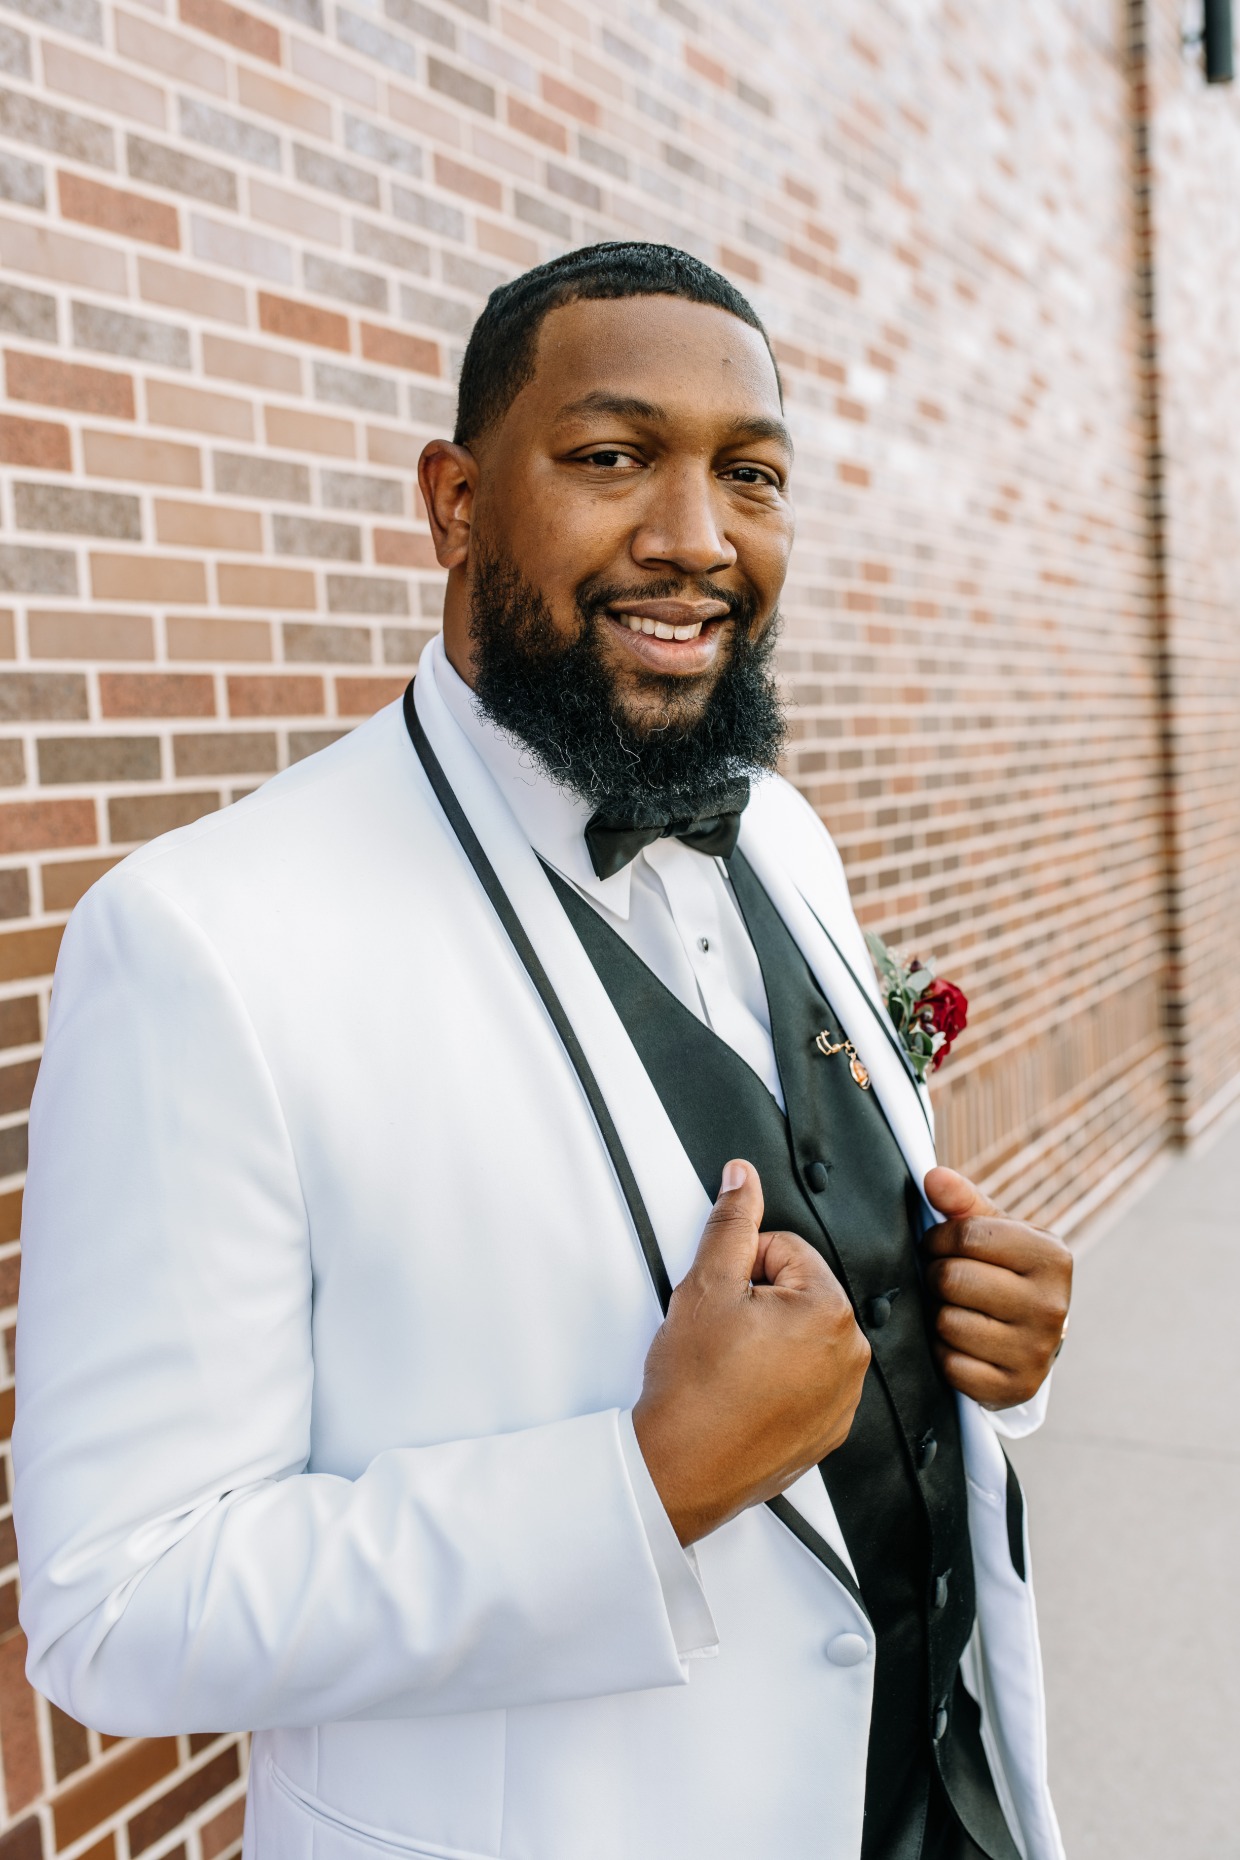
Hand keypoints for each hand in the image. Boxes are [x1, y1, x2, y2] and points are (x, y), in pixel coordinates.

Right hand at [632, 1160, 869, 1546]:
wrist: (679, 1468)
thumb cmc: (693, 1388)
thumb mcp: (705, 1286)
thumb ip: (731, 1222)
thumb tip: (743, 1179)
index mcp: (830, 1310)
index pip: (786, 1251)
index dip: (742, 1269)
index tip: (722, 1302)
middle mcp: (851, 1354)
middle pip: (797, 1293)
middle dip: (757, 1303)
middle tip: (722, 1335)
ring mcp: (842, 1398)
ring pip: (800, 1337)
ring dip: (767, 1340)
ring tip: (730, 1366)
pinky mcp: (827, 1431)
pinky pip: (806, 1382)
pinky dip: (777, 1381)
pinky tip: (743, 1393)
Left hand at [922, 1167, 1071, 1408]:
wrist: (1030, 1337)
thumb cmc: (1004, 1271)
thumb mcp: (993, 1230)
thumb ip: (962, 1201)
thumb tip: (933, 1177)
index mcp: (1051, 1257)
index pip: (967, 1235)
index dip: (938, 1238)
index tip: (937, 1245)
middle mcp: (1052, 1306)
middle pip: (952, 1279)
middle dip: (936, 1277)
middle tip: (944, 1280)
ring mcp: (1036, 1351)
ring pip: (947, 1323)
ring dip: (938, 1316)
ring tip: (955, 1310)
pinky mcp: (1014, 1388)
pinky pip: (950, 1364)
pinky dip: (943, 1353)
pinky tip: (960, 1343)